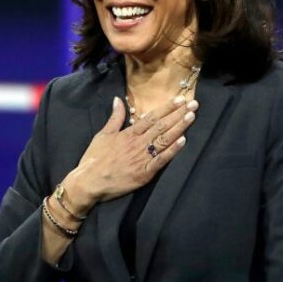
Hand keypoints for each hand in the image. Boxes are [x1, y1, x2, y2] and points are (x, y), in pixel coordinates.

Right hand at [63, 95, 198, 212]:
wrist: (89, 182)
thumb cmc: (94, 158)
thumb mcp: (103, 134)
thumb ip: (114, 117)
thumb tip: (118, 99)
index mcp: (128, 133)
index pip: (151, 117)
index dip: (166, 108)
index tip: (179, 99)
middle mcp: (137, 143)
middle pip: (161, 125)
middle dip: (178, 114)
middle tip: (194, 103)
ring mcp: (142, 158)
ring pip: (164, 139)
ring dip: (179, 127)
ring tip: (192, 116)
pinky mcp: (144, 173)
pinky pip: (161, 160)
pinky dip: (172, 151)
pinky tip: (183, 141)